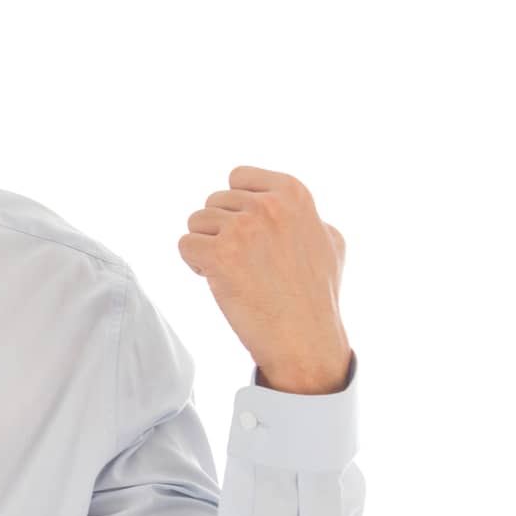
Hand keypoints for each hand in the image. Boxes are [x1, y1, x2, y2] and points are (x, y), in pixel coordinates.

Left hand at [177, 166, 351, 393]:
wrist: (305, 338)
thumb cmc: (317, 295)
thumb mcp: (329, 241)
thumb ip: (304, 216)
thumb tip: (283, 202)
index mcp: (293, 193)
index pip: (238, 177)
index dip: (235, 207)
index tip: (248, 233)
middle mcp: (268, 205)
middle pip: (213, 202)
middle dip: (220, 231)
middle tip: (244, 262)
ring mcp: (243, 228)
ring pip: (196, 222)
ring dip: (206, 248)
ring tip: (233, 273)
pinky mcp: (220, 255)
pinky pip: (185, 245)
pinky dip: (195, 265)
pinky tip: (219, 281)